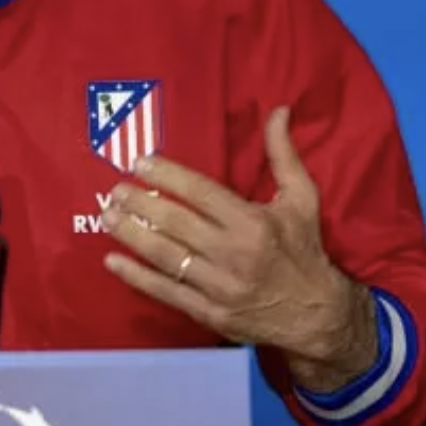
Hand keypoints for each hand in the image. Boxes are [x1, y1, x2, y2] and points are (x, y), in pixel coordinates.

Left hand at [101, 107, 376, 384]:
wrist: (317, 315)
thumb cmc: (304, 250)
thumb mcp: (302, 199)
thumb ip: (283, 155)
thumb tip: (278, 110)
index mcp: (254, 223)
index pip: (201, 193)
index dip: (168, 176)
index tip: (141, 163)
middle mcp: (234, 253)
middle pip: (177, 223)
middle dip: (141, 204)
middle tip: (116, 190)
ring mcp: (220, 286)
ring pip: (166, 256)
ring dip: (132, 235)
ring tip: (108, 217)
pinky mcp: (210, 313)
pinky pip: (166, 292)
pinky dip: (136, 277)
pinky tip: (114, 261)